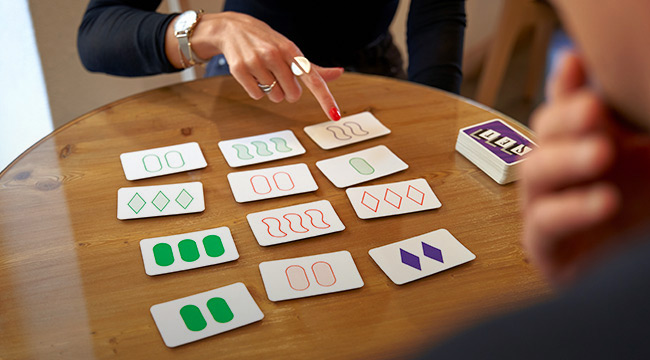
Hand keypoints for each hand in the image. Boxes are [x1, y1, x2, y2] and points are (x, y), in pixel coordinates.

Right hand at [168, 12, 342, 120]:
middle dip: (287, 91)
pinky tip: (252, 75)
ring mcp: (256, 62)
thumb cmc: (267, 43)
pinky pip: (256, 95)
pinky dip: (256, 90)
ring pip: (274, 96)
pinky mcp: (240, 70)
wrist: (233, 30)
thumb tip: (338, 73)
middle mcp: (275, 54)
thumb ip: (313, 67)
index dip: (325, 98)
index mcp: (291, 51)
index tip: (334, 114)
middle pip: (292, 94)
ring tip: (263, 73)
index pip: (313, 78)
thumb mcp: (290, 51)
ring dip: (270, 90)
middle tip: (279, 78)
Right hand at [521, 52, 649, 285]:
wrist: (639, 262)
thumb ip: (629, 119)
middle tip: (592, 108)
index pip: (564, 108)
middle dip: (563, 119)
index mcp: (584, 147)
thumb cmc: (646, 206)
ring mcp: (549, 208)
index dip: (565, 86)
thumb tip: (589, 70)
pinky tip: (604, 200)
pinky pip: (543, 225)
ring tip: (601, 154)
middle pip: (543, 134)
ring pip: (534, 173)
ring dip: (564, 160)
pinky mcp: (545, 249)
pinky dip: (570, 210)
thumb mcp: (646, 155)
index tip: (577, 63)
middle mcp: (563, 174)